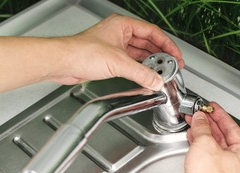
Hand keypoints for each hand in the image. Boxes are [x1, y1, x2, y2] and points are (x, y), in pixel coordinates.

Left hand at [51, 14, 183, 90]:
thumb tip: (156, 80)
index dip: (167, 45)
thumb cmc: (81, 53)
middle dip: (160, 56)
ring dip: (150, 64)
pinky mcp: (110, 60)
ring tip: (162, 73)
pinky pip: (131, 64)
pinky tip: (146, 76)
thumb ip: (140, 73)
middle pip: (147, 44)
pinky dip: (140, 70)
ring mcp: (115, 48)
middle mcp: (119, 34)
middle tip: (171, 66)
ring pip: (139, 54)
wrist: (63, 64)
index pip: (152, 33)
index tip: (176, 56)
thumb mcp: (118, 63)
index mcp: (122, 25)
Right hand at [175, 102, 239, 172]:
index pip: (232, 129)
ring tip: (194, 121)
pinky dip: (198, 143)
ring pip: (213, 145)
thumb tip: (200, 118)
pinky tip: (192, 136)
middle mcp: (235, 164)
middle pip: (223, 136)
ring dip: (202, 132)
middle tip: (201, 112)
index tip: (212, 107)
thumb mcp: (205, 143)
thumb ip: (202, 127)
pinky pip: (205, 153)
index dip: (221, 115)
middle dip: (210, 123)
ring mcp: (221, 170)